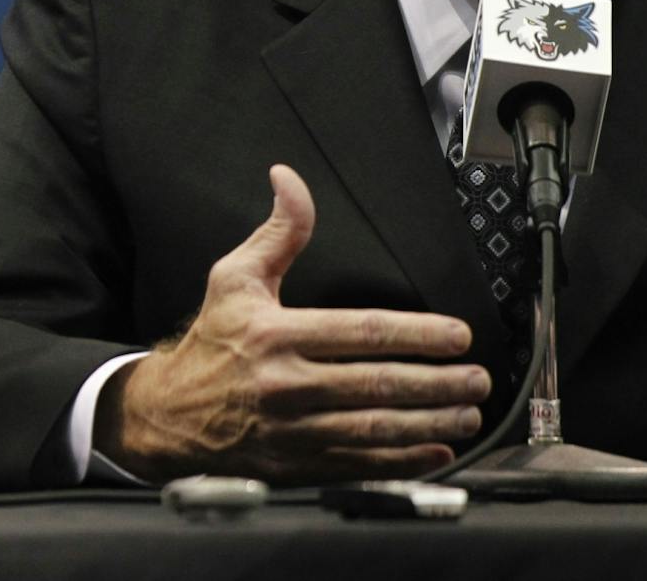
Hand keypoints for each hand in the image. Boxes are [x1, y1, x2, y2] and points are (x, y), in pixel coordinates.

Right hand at [93, 165, 489, 484]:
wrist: (168, 414)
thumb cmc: (211, 342)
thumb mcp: (234, 277)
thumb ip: (278, 232)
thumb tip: (289, 180)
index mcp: (273, 334)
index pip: (360, 333)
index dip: (417, 334)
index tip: (457, 336)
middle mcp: (285, 385)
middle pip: (378, 385)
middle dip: (437, 383)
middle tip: (478, 379)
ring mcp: (292, 431)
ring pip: (375, 429)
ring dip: (430, 423)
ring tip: (468, 414)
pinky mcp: (295, 466)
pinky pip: (360, 465)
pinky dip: (404, 461)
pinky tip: (438, 452)